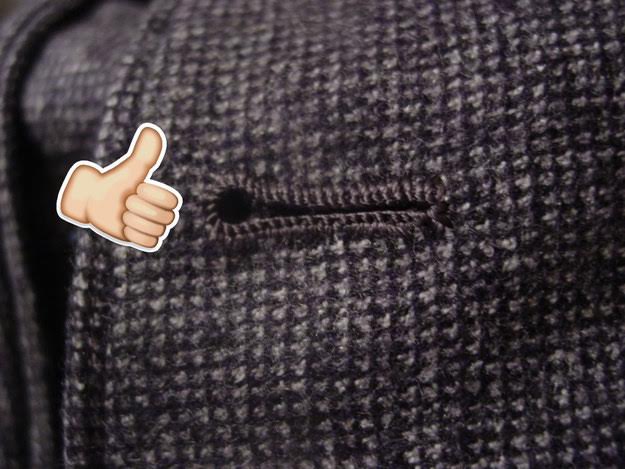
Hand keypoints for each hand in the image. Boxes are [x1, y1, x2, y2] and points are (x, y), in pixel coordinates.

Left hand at [57, 123, 181, 251]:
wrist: (94, 202)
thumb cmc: (114, 182)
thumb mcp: (131, 169)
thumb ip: (145, 153)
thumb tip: (151, 130)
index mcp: (165, 197)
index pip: (172, 202)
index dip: (152, 196)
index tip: (136, 189)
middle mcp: (164, 212)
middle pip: (163, 217)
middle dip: (139, 209)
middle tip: (126, 203)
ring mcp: (155, 228)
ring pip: (155, 231)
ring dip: (134, 222)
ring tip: (123, 215)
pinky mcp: (146, 241)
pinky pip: (150, 242)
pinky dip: (135, 235)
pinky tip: (125, 227)